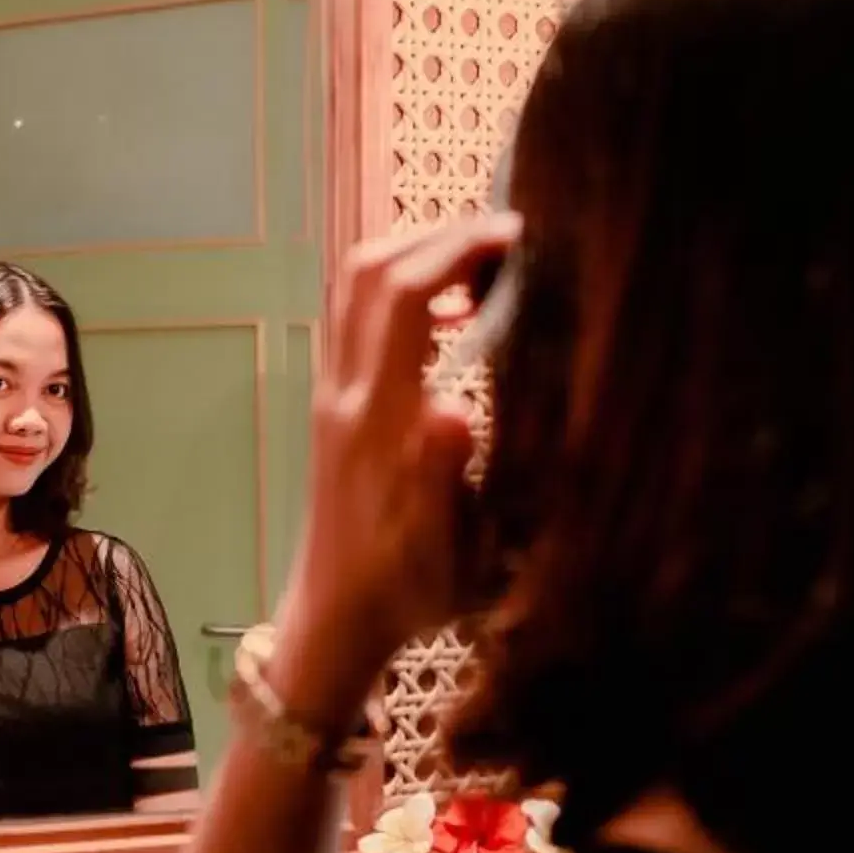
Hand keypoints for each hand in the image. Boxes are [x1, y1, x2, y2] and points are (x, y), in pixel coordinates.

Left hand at [270, 215, 519, 727]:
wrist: (335, 620)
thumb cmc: (408, 593)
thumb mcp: (448, 553)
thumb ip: (444, 479)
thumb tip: (452, 410)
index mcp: (378, 421)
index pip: (405, 298)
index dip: (457, 249)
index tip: (519, 233)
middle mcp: (346, 395)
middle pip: (370, 271)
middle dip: (436, 233)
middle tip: (507, 232)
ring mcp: (334, 395)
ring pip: (355, 287)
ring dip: (414, 252)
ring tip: (483, 257)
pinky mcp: (335, 404)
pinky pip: (357, 316)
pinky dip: (402, 286)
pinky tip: (453, 310)